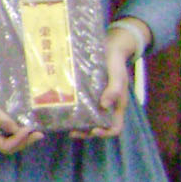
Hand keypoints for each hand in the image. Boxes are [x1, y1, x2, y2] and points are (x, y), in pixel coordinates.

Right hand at [0, 72, 39, 154]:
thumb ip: (1, 119)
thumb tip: (17, 131)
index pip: (4, 145)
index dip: (18, 140)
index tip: (29, 129)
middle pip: (7, 146)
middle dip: (24, 142)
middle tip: (39, 134)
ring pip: (8, 140)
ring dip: (22, 138)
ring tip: (36, 132)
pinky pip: (7, 131)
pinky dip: (18, 130)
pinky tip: (26, 125)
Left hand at [72, 25, 139, 140]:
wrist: (110, 48)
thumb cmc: (116, 63)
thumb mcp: (117, 75)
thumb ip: (114, 89)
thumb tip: (104, 106)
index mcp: (117, 106)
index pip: (115, 127)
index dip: (106, 133)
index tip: (94, 131)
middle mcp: (107, 107)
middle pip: (98, 127)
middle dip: (86, 132)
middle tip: (72, 132)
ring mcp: (96, 101)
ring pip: (88, 120)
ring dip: (79, 125)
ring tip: (65, 124)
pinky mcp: (87, 94)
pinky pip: (82, 107)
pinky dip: (75, 112)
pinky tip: (63, 110)